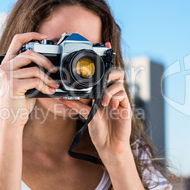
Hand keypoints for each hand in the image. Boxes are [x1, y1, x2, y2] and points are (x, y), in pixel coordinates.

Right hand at [0, 33, 59, 126]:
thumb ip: (31, 70)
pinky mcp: (13, 85)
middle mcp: (4, 67)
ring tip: (53, 85)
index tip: (44, 37)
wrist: (12, 120)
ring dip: (48, 79)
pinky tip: (49, 91)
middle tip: (54, 70)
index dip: (31, 35)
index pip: (17, 40)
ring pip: (35, 69)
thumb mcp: (25, 82)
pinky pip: (35, 80)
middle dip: (46, 61)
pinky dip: (45, 86)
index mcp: (7, 63)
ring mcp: (7, 76)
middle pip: (30, 53)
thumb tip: (51, 64)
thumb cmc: (20, 101)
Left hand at [59, 46, 131, 160]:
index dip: (106, 59)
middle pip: (116, 73)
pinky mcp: (126, 105)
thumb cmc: (99, 130)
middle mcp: (112, 93)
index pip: (105, 74)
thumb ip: (76, 104)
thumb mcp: (85, 114)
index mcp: (103, 93)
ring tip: (103, 102)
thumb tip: (62, 97)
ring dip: (108, 90)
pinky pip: (122, 92)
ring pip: (118, 82)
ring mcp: (120, 98)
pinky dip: (114, 96)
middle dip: (108, 73)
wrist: (109, 146)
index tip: (105, 44)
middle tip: (101, 81)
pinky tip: (110, 105)